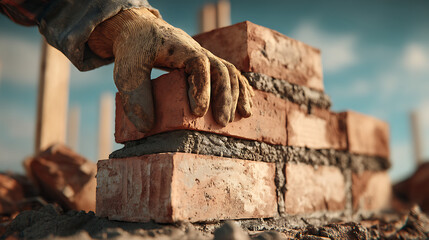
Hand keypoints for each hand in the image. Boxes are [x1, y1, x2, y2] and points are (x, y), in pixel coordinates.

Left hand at [88, 8, 252, 132]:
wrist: (143, 31)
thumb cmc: (134, 50)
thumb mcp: (126, 70)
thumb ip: (134, 95)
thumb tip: (146, 127)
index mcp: (180, 48)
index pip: (199, 64)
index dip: (202, 87)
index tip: (197, 112)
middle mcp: (198, 51)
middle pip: (221, 69)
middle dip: (225, 96)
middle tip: (222, 122)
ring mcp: (206, 57)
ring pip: (230, 72)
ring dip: (237, 94)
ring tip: (241, 117)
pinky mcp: (208, 65)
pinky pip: (231, 75)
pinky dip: (241, 89)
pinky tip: (246, 107)